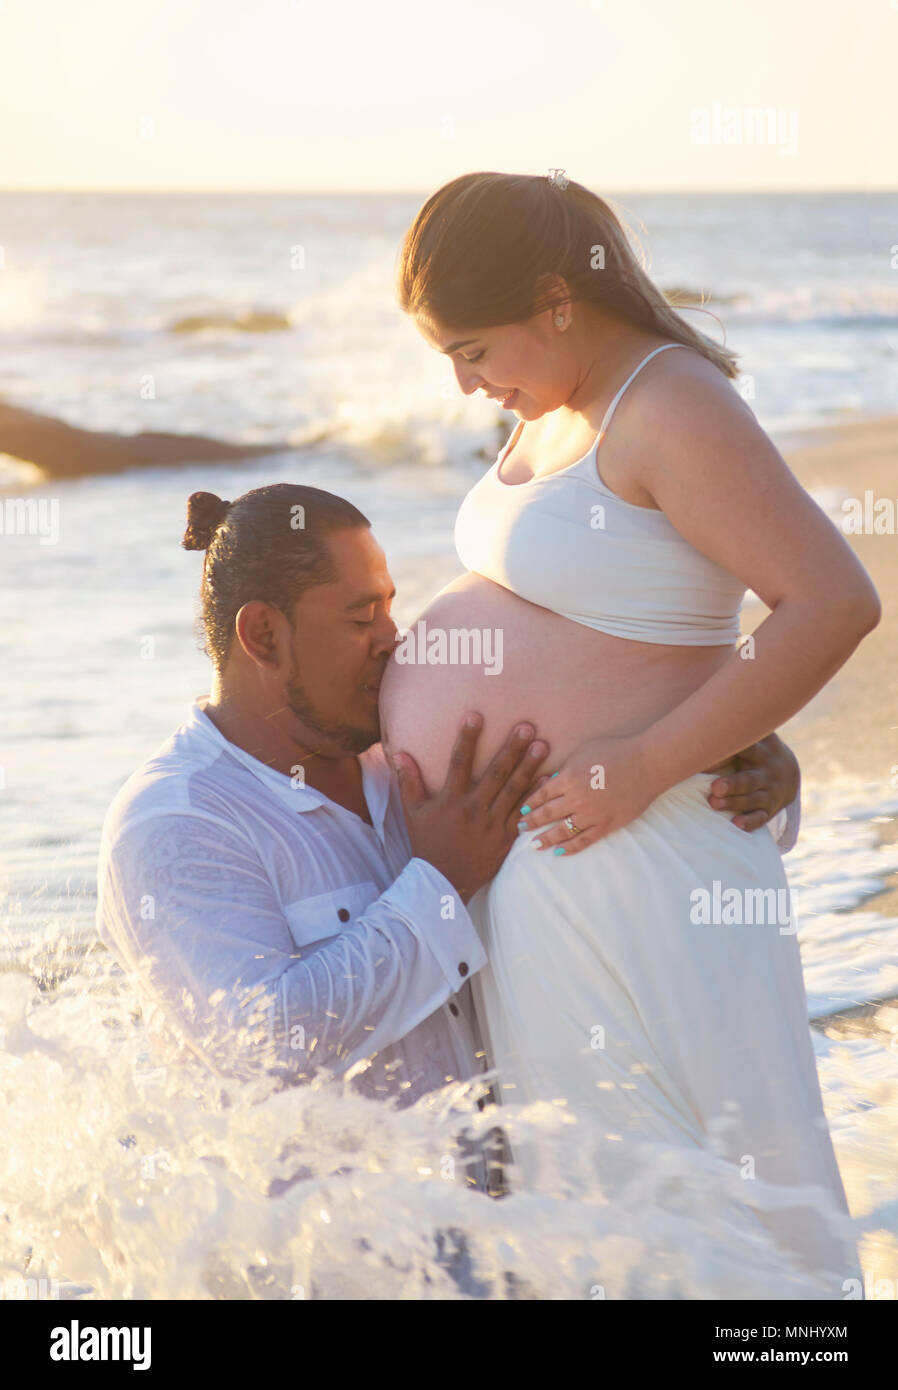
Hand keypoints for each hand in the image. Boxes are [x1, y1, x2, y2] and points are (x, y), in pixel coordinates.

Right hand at [389, 713, 548, 900]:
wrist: (443, 881)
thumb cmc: (427, 843)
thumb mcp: (413, 812)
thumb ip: (409, 781)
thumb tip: (398, 753)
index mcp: (451, 800)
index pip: (459, 762)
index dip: (467, 738)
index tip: (476, 715)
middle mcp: (474, 809)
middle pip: (496, 774)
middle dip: (512, 748)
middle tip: (527, 726)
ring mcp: (492, 824)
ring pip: (514, 790)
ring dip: (529, 766)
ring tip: (543, 745)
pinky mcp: (506, 837)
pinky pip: (524, 813)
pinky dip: (536, 795)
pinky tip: (550, 778)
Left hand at [516, 734, 662, 855]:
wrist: (647, 764)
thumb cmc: (615, 751)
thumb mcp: (583, 752)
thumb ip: (566, 768)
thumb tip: (552, 781)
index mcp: (569, 777)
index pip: (542, 794)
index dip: (530, 803)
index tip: (522, 810)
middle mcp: (577, 798)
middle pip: (548, 814)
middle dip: (531, 822)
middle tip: (519, 829)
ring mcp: (592, 814)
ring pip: (563, 831)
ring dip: (546, 839)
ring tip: (534, 845)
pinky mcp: (607, 824)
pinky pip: (585, 840)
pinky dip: (570, 848)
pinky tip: (559, 853)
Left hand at [705, 733, 799, 831]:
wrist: (789, 772)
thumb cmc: (757, 750)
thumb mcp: (753, 738)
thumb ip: (731, 734)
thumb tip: (695, 725)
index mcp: (760, 751)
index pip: (747, 749)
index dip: (729, 752)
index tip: (710, 754)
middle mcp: (767, 773)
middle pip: (749, 779)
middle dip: (733, 784)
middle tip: (715, 787)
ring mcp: (770, 792)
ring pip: (752, 799)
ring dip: (734, 803)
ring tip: (714, 803)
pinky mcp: (770, 809)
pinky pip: (760, 817)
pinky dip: (749, 822)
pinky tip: (736, 824)